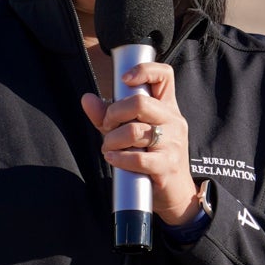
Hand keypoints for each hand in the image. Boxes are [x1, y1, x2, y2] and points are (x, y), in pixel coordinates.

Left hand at [82, 60, 203, 224]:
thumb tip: (87, 99)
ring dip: (112, 140)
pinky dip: (119, 157)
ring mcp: (172, 142)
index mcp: (167, 107)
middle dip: (114, 114)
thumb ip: (108, 116)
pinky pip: (138, 157)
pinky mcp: (167, 165)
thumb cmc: (153, 158)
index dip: (143, 71)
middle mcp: (172, 121)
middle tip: (107, 127)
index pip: (164, 75)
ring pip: (134, 131)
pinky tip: (113, 158)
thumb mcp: (131, 133)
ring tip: (109, 148)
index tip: (124, 81)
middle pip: (140, 103)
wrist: (176, 193)